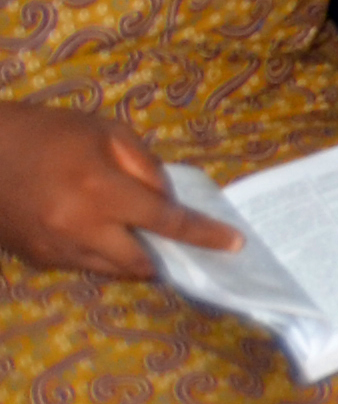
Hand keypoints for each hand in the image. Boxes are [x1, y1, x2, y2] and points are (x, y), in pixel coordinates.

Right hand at [0, 102, 230, 279]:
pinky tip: (102, 236)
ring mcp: (56, 249)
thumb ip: (145, 167)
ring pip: (110, 270)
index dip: (203, 234)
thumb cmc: (50, 132)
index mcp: (102, 191)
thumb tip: (166, 200)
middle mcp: (81, 228)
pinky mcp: (38, 258)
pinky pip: (83, 266)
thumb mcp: (107, 132)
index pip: (166, 221)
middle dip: (164, 258)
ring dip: (133, 261)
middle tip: (179, 248)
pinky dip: (101, 257)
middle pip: (140, 262)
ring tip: (141, 241)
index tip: (233, 244)